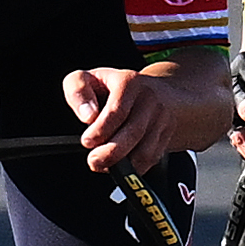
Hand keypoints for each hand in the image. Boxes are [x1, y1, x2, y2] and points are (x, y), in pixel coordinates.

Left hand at [63, 64, 182, 172]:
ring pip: (145, 149)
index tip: (87, 141)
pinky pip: (152, 157)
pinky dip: (135, 168)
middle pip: (134, 132)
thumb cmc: (113, 87)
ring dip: (123, 164)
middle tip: (94, 161)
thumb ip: (78, 91)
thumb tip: (88, 116)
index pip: (117, 110)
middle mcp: (149, 99)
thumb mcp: (89, 78)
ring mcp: (161, 118)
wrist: (155, 90)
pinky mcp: (166, 134)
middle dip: (111, 152)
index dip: (101, 129)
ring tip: (104, 165)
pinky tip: (121, 166)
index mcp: (129, 83)